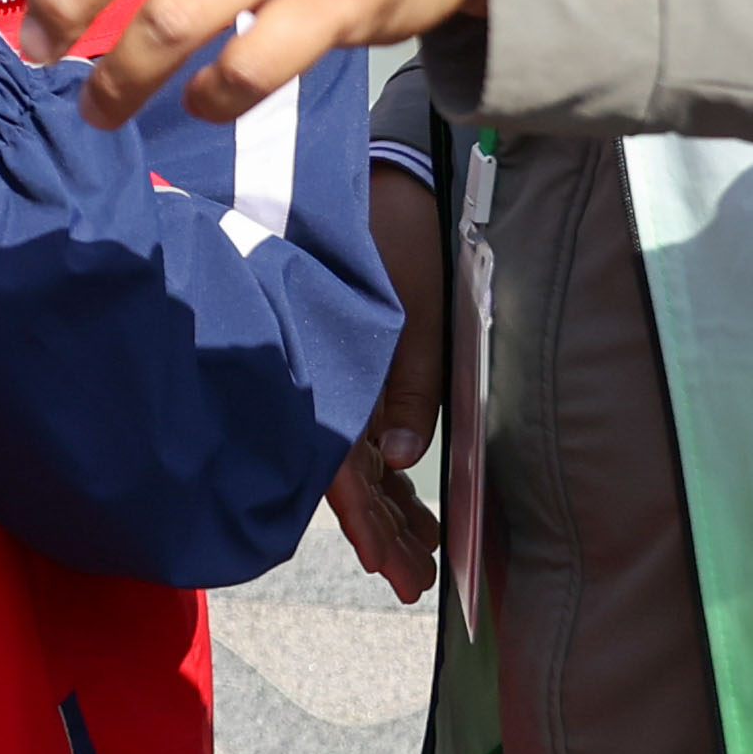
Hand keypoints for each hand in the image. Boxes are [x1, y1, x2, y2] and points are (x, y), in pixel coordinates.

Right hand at [325, 159, 446, 602]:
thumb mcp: (416, 310)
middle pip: (347, 477)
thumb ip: (411, 386)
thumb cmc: (399, 235)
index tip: (387, 566)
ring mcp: (339, 374)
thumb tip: (399, 460)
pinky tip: (406, 489)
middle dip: (381, 532)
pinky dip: (384, 466)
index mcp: (334, 371)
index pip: (339, 469)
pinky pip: (361, 428)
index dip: (363, 522)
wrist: (388, 174)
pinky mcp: (355, 363)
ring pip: (355, 458)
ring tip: (423, 550)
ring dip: (387, 506)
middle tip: (416, 579)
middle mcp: (329, 381)